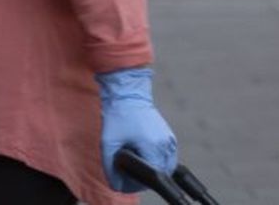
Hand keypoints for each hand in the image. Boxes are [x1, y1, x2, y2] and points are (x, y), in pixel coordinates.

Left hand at [97, 67, 177, 192]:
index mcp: (153, 146)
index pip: (153, 177)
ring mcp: (170, 139)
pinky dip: (158, 159)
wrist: (128, 94)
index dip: (138, 182)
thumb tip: (117, 185)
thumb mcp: (108, 144)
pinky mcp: (169, 135)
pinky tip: (144, 153)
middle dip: (148, 176)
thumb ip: (110, 169)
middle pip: (163, 172)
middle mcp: (166, 143)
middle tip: (130, 168)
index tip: (126, 176)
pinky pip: (168, 155)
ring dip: (155, 167)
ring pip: (168, 165)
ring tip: (137, 158)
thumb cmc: (118, 117)